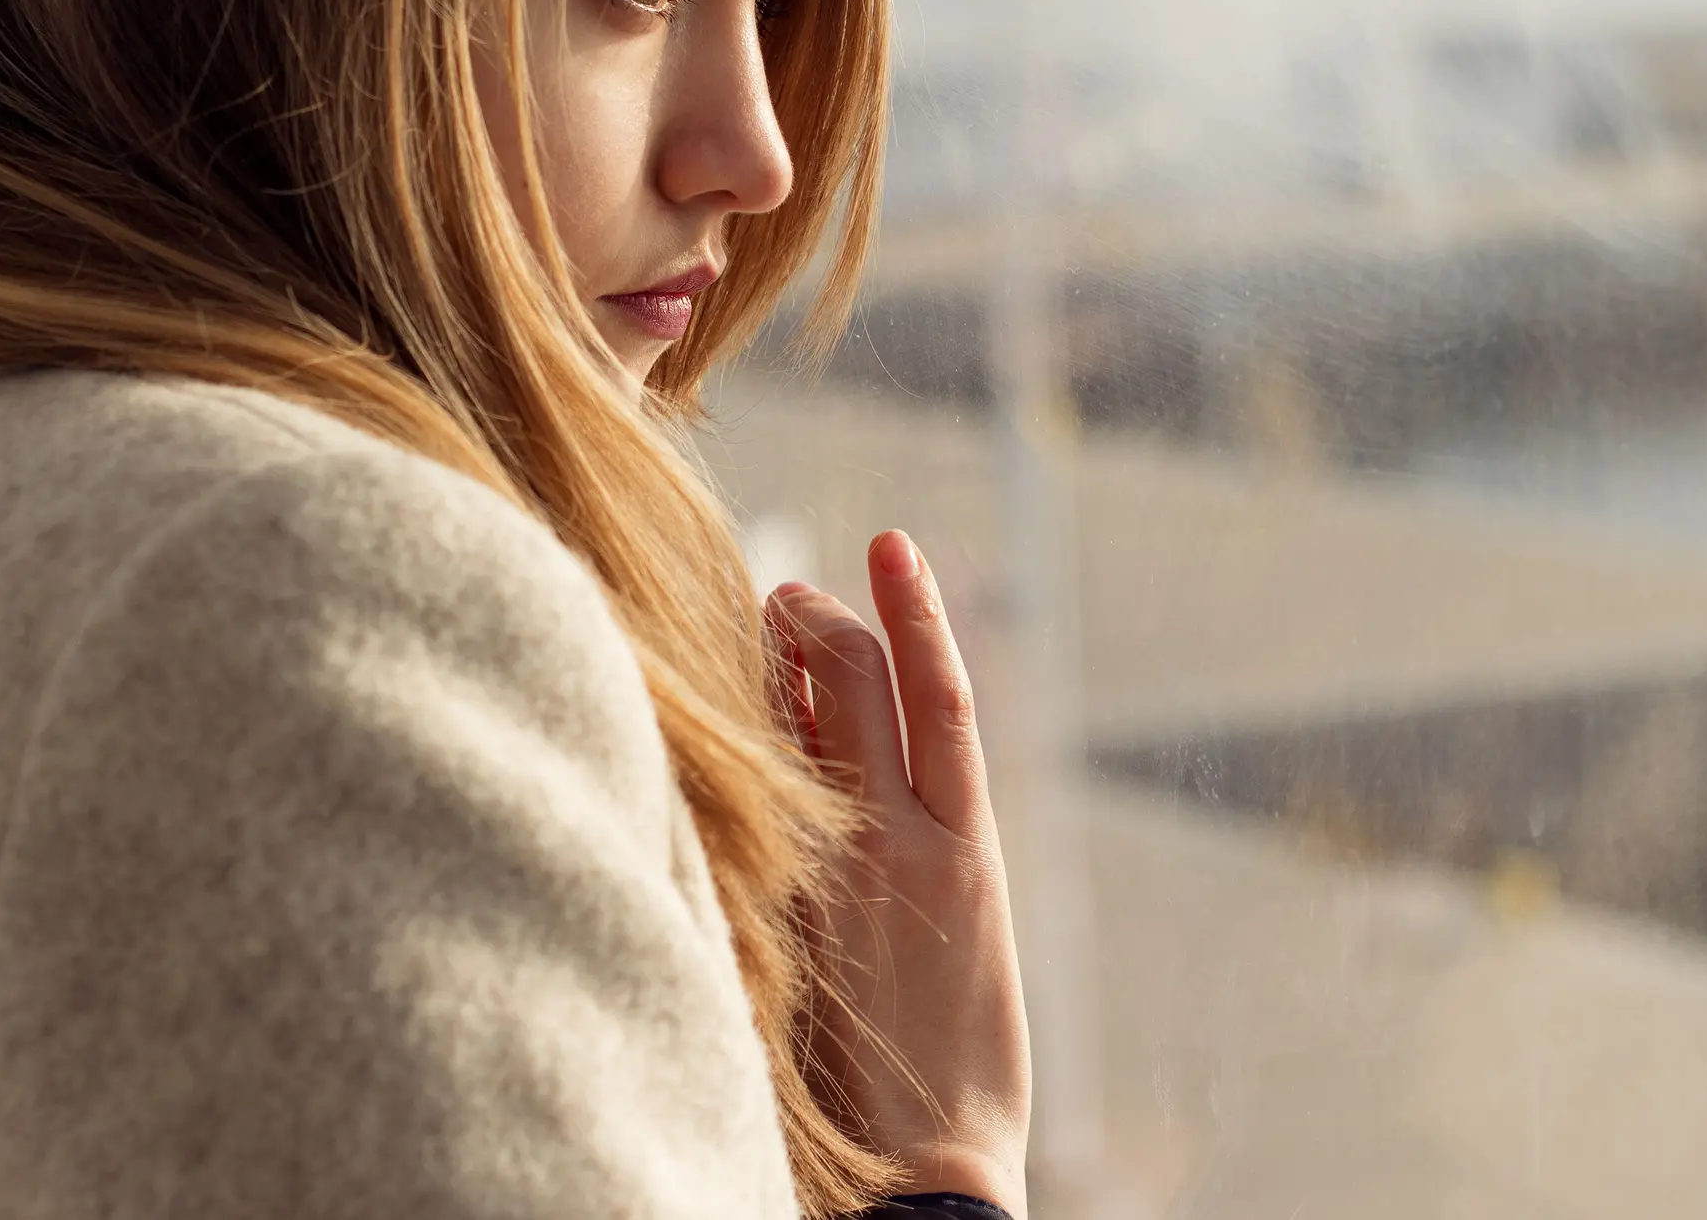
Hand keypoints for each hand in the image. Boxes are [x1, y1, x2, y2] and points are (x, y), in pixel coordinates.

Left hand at [766, 532, 1031, 1216]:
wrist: (930, 1162)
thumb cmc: (950, 1067)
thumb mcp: (960, 940)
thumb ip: (919, 856)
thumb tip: (850, 777)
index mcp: (971, 851)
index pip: (941, 695)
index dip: (916, 611)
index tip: (887, 548)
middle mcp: (916, 845)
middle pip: (876, 685)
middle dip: (832, 619)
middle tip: (794, 587)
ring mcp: (853, 876)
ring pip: (822, 728)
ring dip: (790, 660)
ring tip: (766, 614)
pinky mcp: (799, 915)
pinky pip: (777, 802)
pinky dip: (764, 742)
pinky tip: (736, 713)